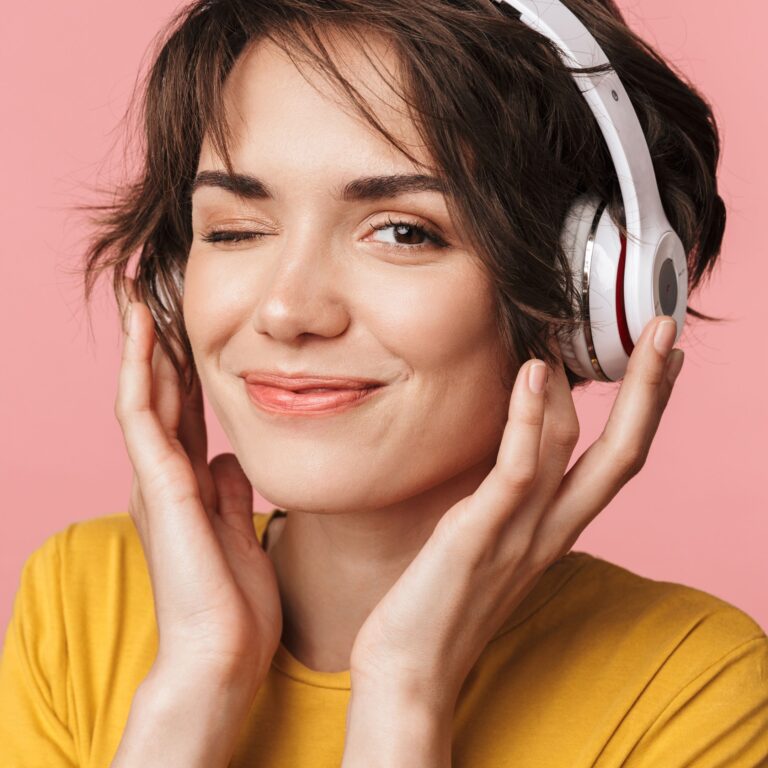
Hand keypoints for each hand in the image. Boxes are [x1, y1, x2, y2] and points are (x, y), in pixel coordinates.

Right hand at [115, 276, 281, 691]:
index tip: (188, 324)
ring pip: (146, 394)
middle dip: (158, 343)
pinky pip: (143, 416)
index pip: (182, 411)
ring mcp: (157, 479)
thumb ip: (231, 492)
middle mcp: (166, 475)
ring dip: (144, 344)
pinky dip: (143, 373)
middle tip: (155, 292)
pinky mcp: (159, 486)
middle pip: (160, 394)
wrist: (221, 652)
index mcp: (188, 484)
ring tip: (141, 295)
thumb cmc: (233, 603)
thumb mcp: (240, 530)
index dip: (183, 367)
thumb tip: (231, 458)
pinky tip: (145, 335)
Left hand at [347, 316, 684, 716]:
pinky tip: (534, 374)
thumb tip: (506, 446)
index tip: (663, 360)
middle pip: (624, 452)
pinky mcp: (479, 536)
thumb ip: (506, 498)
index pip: (617, 460)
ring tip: (576, 326)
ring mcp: (519, 534)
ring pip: (573, 449)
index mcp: (555, 529)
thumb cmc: (441, 599)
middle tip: (666, 328)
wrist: (409, 669)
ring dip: (580, 385)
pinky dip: (529, 420)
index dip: (647, 408)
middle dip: (651, 389)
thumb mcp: (487, 539)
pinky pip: (517, 472)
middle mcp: (550, 530)